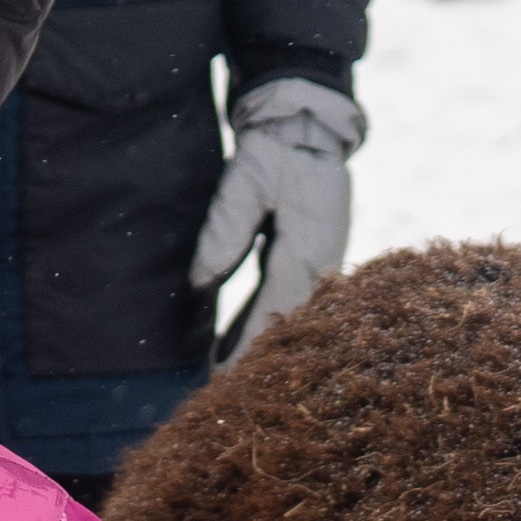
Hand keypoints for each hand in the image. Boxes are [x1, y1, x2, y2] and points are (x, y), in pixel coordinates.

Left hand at [188, 76, 366, 362]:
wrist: (308, 124)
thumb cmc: (276, 151)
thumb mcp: (246, 183)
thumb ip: (225, 231)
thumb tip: (202, 283)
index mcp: (306, 249)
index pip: (275, 313)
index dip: (249, 350)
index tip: (225, 383)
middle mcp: (319, 263)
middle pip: (284, 325)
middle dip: (253, 360)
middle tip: (219, 396)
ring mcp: (318, 261)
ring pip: (284, 316)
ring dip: (255, 346)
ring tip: (221, 381)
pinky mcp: (309, 256)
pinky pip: (282, 299)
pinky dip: (256, 323)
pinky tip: (229, 346)